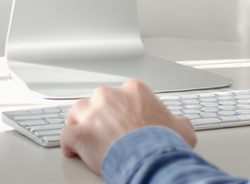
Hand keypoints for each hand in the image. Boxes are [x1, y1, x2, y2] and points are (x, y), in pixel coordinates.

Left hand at [61, 79, 197, 173]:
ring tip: (88, 138)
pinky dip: (70, 145)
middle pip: (98, 101)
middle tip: (109, 132)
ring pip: (78, 113)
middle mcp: (110, 96)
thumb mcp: (182, 129)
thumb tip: (181, 123)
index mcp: (134, 91)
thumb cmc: (165, 144)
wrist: (151, 159)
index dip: (123, 108)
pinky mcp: (81, 134)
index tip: (125, 120)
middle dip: (101, 115)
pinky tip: (74, 151)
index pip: (123, 94)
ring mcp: (93, 114)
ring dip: (81, 124)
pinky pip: (67, 136)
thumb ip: (178, 121)